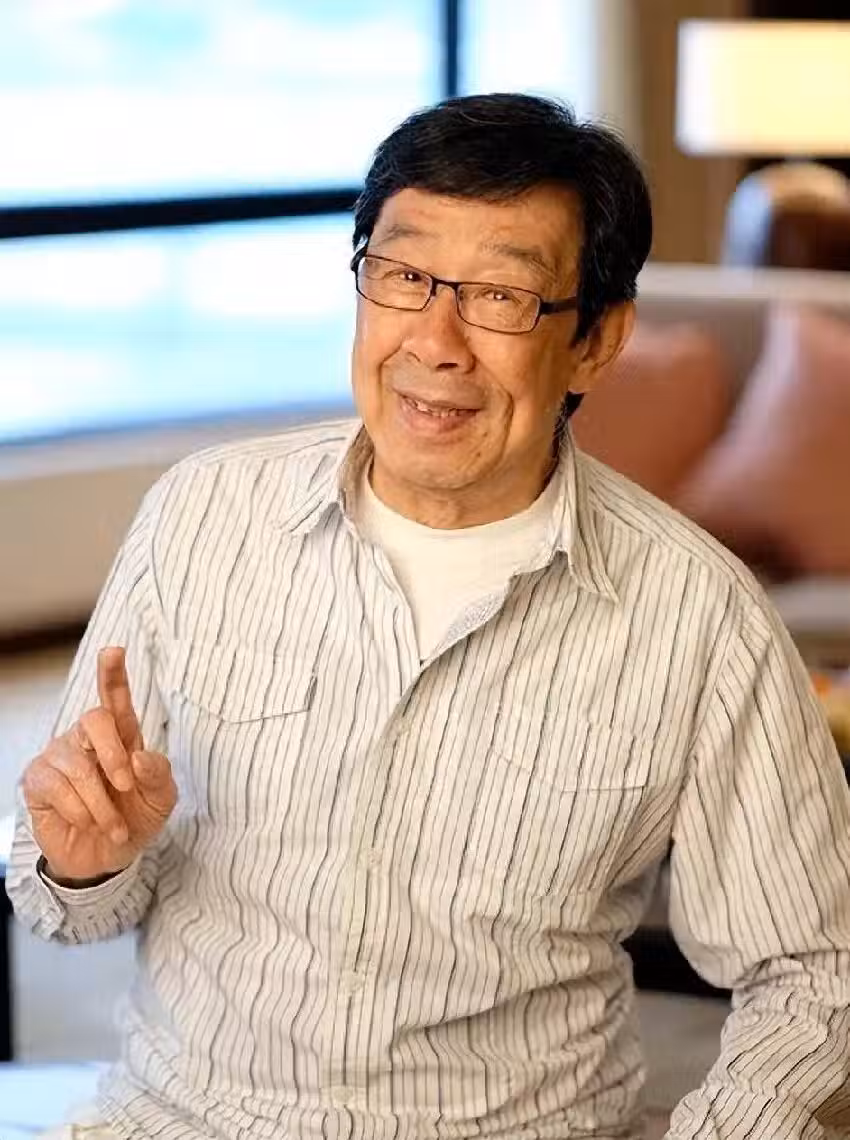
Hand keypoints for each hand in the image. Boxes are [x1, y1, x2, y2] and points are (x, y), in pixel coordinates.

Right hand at [22, 646, 176, 883]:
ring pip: (78, 765)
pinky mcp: (38, 781)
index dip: (112, 673)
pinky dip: (82, 812)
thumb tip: (138, 757)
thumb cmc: (137, 818)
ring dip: (102, 803)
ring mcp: (59, 757)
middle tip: (127, 786)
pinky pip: (58, 789)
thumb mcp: (161, 799)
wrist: (108, 858)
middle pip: (95, 719)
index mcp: (122, 735)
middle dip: (114, 755)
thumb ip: (159, 775)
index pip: (115, 697)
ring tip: (112, 825)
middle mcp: (87, 739)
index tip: (114, 650)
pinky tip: (88, 823)